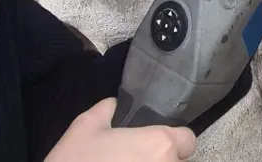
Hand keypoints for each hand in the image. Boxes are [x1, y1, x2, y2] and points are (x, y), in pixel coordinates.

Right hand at [45, 98, 195, 161]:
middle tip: (137, 159)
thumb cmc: (75, 161)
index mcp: (159, 144)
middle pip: (177, 161)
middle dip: (162, 160)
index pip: (186, 140)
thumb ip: (105, 110)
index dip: (174, 141)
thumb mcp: (85, 127)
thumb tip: (112, 104)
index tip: (156, 145)